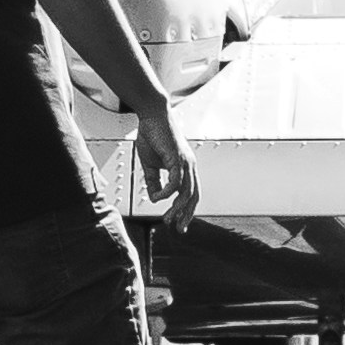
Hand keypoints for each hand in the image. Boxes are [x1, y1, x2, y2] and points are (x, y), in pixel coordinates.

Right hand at [133, 111, 199, 232]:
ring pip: (187, 192)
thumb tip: (155, 197)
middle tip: (178, 229)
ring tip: (166, 219)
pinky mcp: (177, 158)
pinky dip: (166, 193)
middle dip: (186, 214)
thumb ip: (154, 180)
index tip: (179, 223)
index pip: (191, 193)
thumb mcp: (151, 164)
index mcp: (185, 167)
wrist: (151, 115)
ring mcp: (185, 162)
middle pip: (194, 196)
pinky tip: (157, 197)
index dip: (186, 209)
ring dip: (176, 208)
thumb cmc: (152, 135)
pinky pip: (175, 182)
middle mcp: (189, 166)